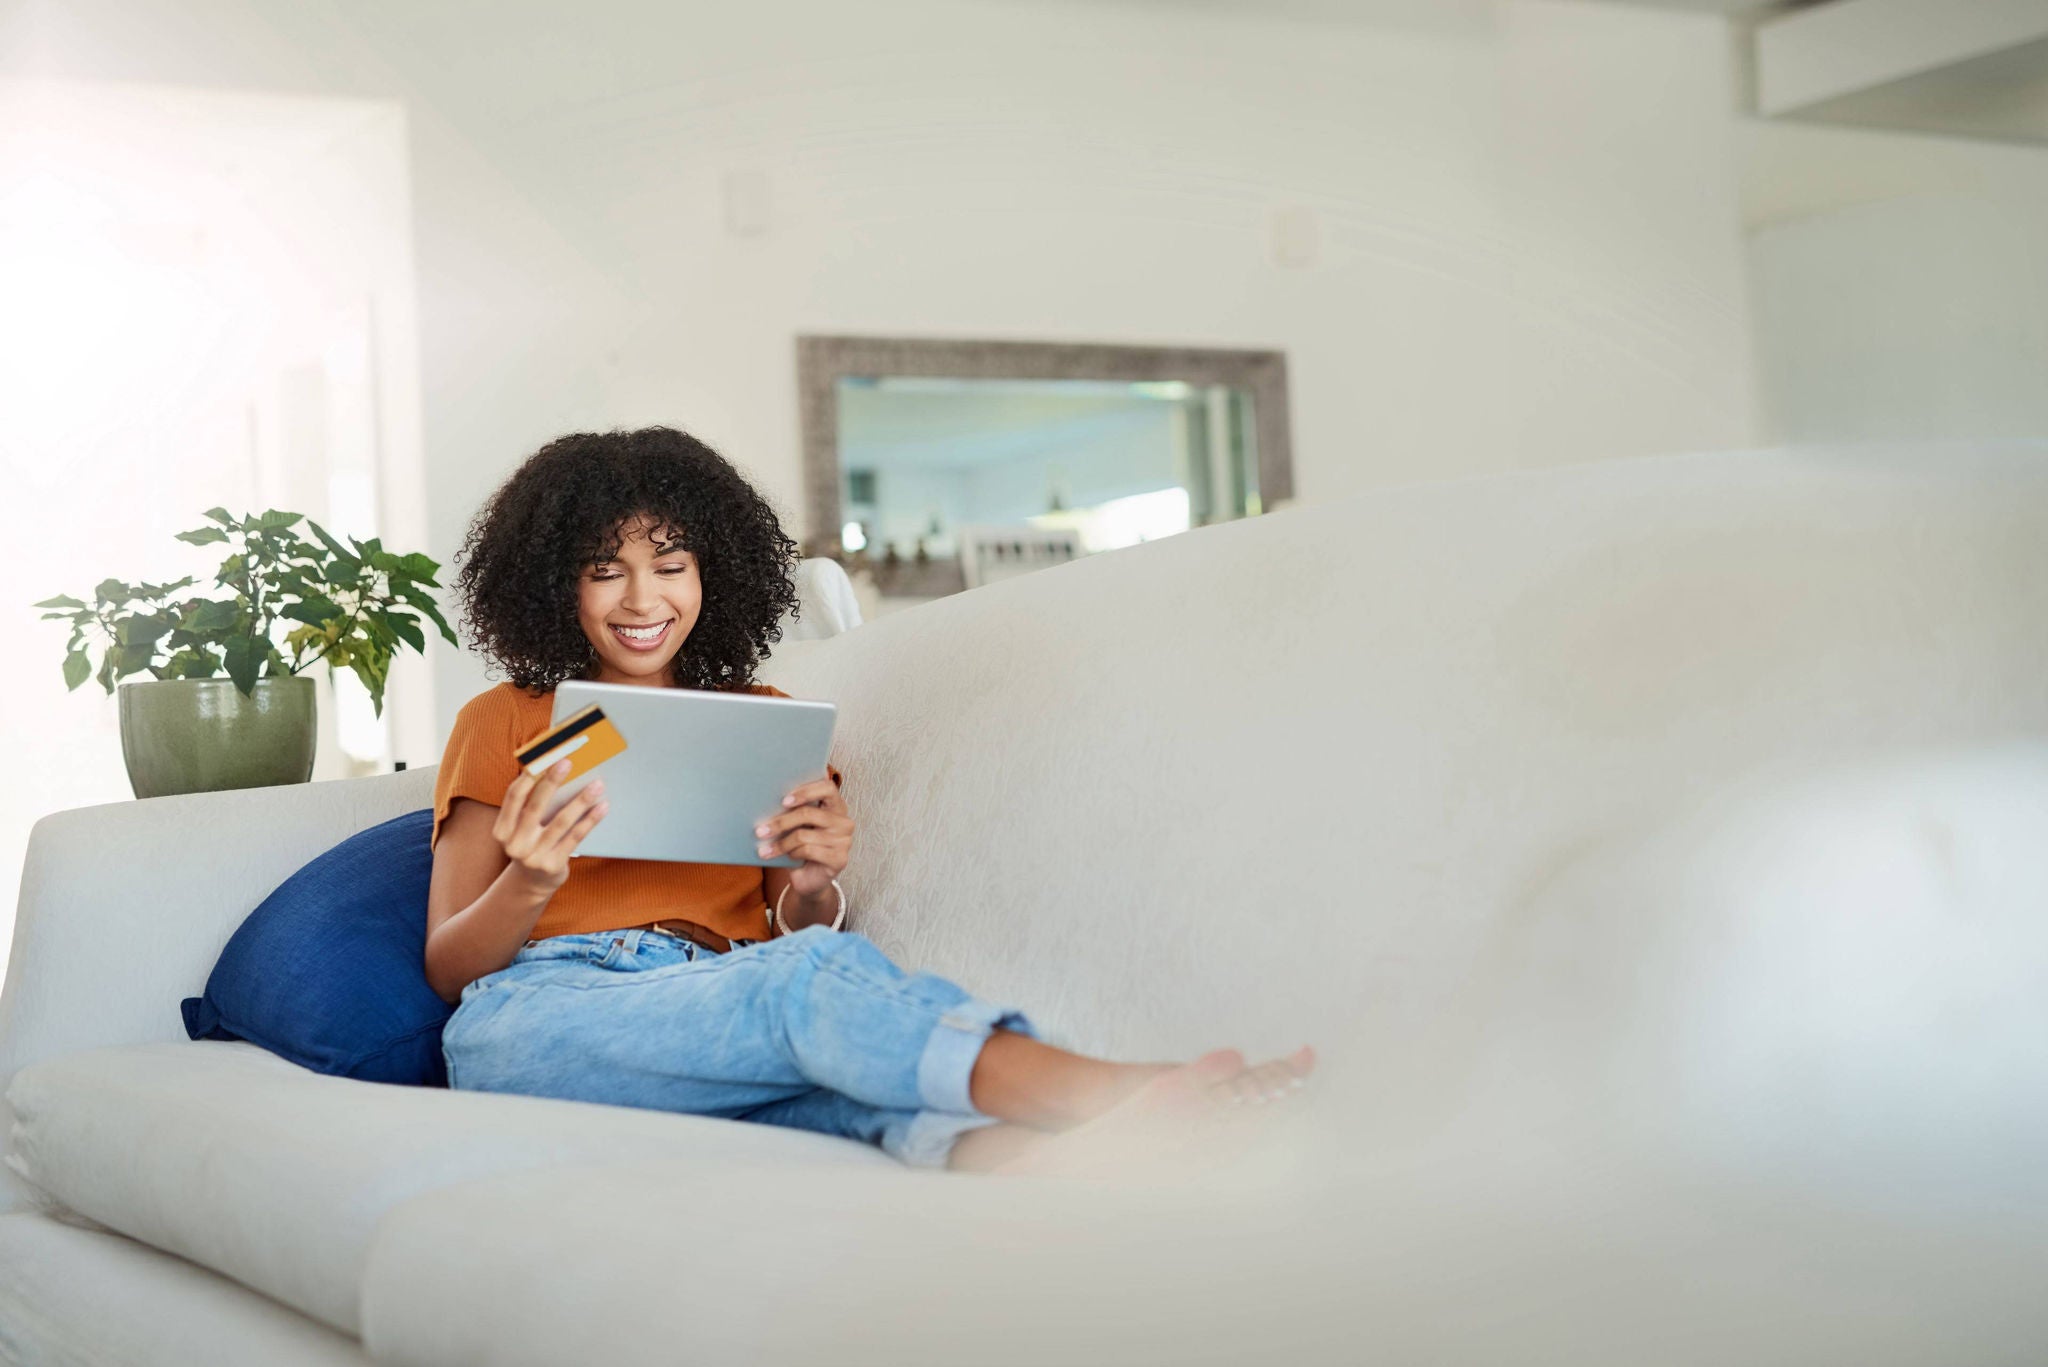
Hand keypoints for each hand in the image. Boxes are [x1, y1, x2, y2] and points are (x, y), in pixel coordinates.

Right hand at [494, 759, 608, 897]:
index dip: (527, 777)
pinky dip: (590, 820)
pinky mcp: (553, 865)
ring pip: (560, 822)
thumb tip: (554, 770)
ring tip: (597, 785)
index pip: (512, 798)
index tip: (543, 758)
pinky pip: (575, 838)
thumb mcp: (521, 829)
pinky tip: (602, 807)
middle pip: (535, 807)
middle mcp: (515, 844)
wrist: (532, 884)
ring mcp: (534, 857)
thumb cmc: (531, 844)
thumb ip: (530, 806)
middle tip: (568, 762)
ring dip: (580, 801)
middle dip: (552, 782)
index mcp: (502, 830)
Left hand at [755, 776, 852, 896]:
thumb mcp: (798, 827)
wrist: (810, 879)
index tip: (784, 801)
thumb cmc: (802, 847)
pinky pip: (808, 851)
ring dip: (781, 844)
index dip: (805, 792)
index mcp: (836, 806)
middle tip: (761, 830)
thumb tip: (767, 804)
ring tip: (765, 849)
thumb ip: (792, 812)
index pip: (827, 787)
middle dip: (781, 822)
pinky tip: (787, 857)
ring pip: (804, 835)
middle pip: (809, 813)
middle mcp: (844, 821)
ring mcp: (844, 841)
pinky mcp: (839, 859)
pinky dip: (793, 854)